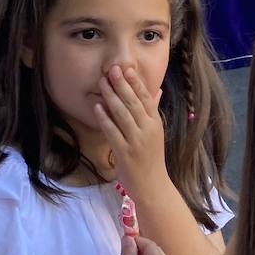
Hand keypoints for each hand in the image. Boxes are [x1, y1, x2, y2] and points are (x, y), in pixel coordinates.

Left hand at [95, 65, 167, 196]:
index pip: (146, 98)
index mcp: (155, 123)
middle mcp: (147, 130)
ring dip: (111, 97)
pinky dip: (104, 118)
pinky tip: (97, 107)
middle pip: (133, 103)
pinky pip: (112, 132)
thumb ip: (154, 110)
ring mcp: (136, 141)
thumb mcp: (156, 132)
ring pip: (122, 114)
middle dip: (121, 85)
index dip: (136, 83)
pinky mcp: (124, 152)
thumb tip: (157, 90)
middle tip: (111, 70)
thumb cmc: (152, 157)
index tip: (127, 69)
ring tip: (102, 83)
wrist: (153, 186)